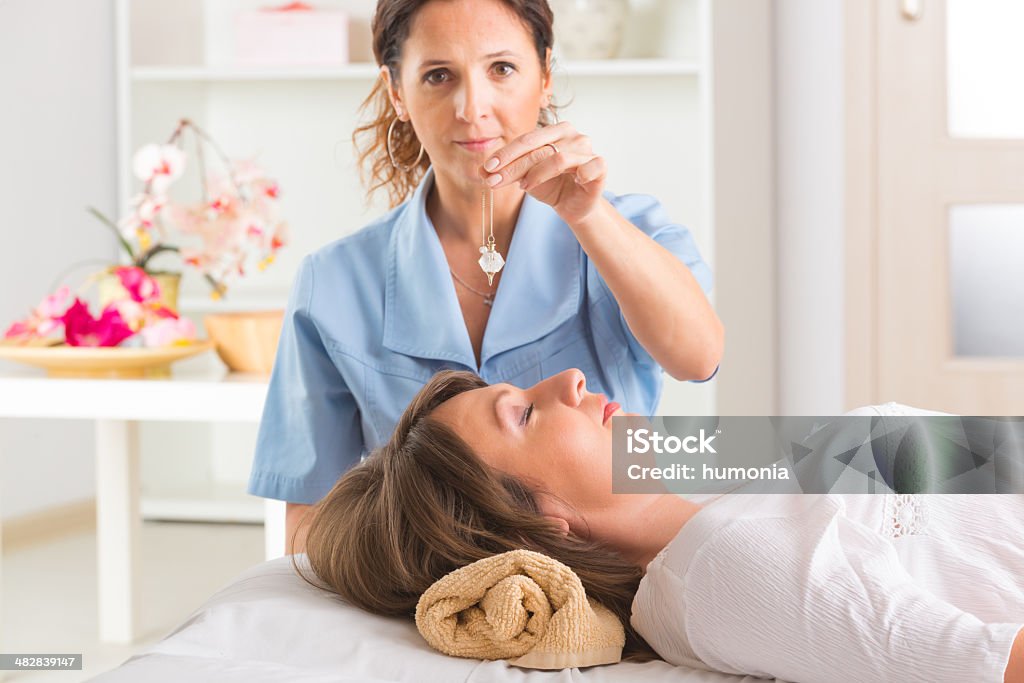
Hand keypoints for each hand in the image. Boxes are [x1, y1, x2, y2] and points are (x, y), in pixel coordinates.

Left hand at [480, 121, 606, 224]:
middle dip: (513, 165)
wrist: (573, 205)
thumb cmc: (551, 186)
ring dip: (537, 174)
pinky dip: (580, 173)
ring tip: (524, 187)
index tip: (487, 168)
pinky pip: (590, 166)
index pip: (526, 139)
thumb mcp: (524, 178)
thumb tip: (480, 170)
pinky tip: (573, 181)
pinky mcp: (600, 166)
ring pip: (558, 158)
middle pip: (538, 147)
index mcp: (554, 131)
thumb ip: (505, 171)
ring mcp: (587, 149)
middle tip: (494, 180)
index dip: (505, 154)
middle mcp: (572, 135)